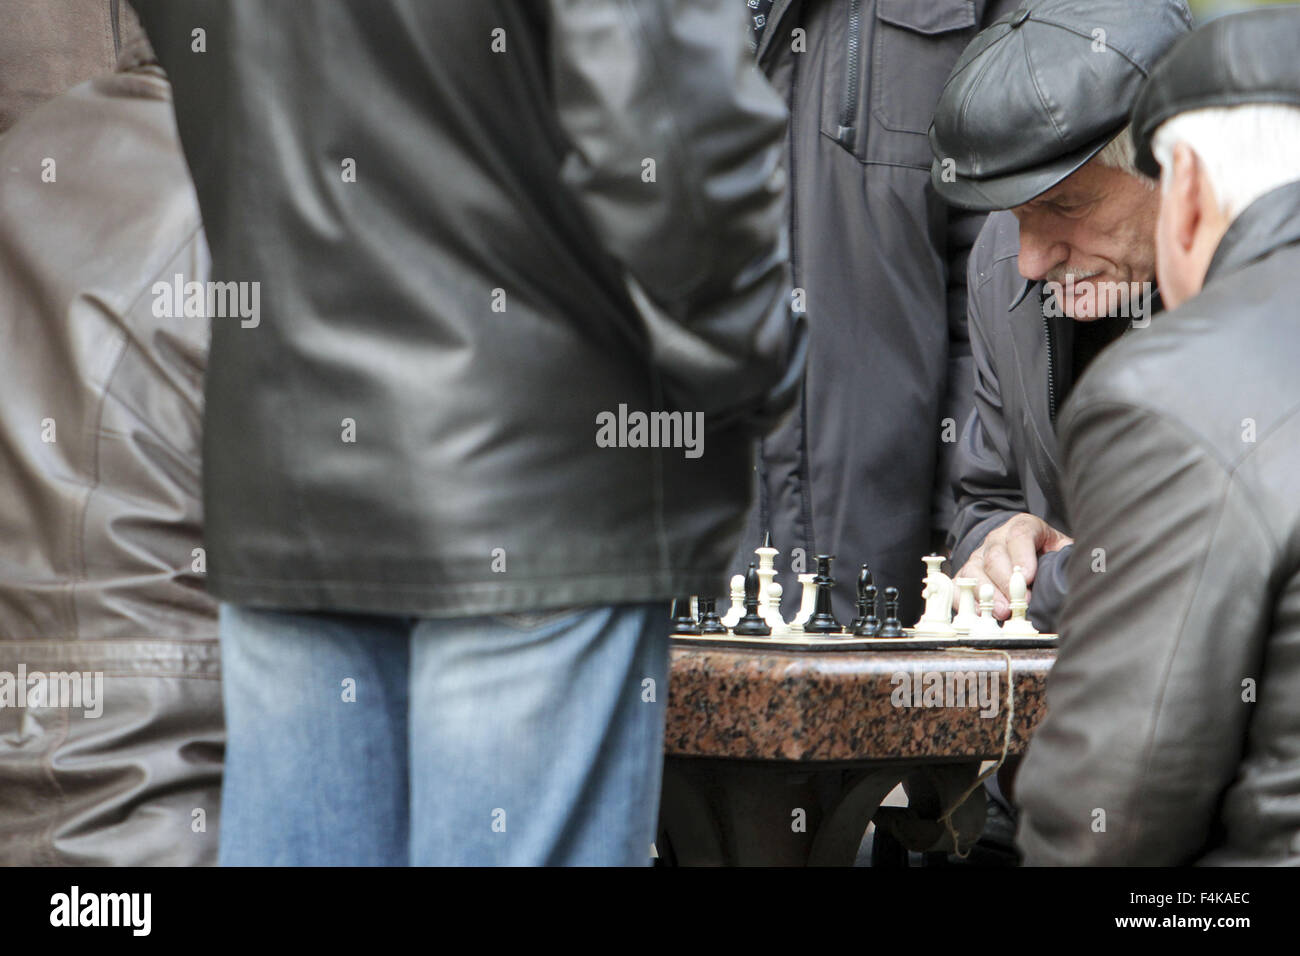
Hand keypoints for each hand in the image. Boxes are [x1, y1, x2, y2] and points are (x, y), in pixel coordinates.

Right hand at [954, 513, 1071, 619]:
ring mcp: (978, 557)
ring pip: (974, 571)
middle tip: (1019, 602)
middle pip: (994, 556)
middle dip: (1006, 582)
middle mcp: (996, 539)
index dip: (1022, 556)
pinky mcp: (966, 575)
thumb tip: (1085, 570)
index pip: (1019, 535)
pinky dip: (965, 600)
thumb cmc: (1047, 555)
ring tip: (1001, 612)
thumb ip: (1069, 557)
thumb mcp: (1063, 550)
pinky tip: (980, 613)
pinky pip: (958, 586)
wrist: (1026, 556)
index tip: (1029, 577)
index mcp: (1022, 527)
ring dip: (986, 594)